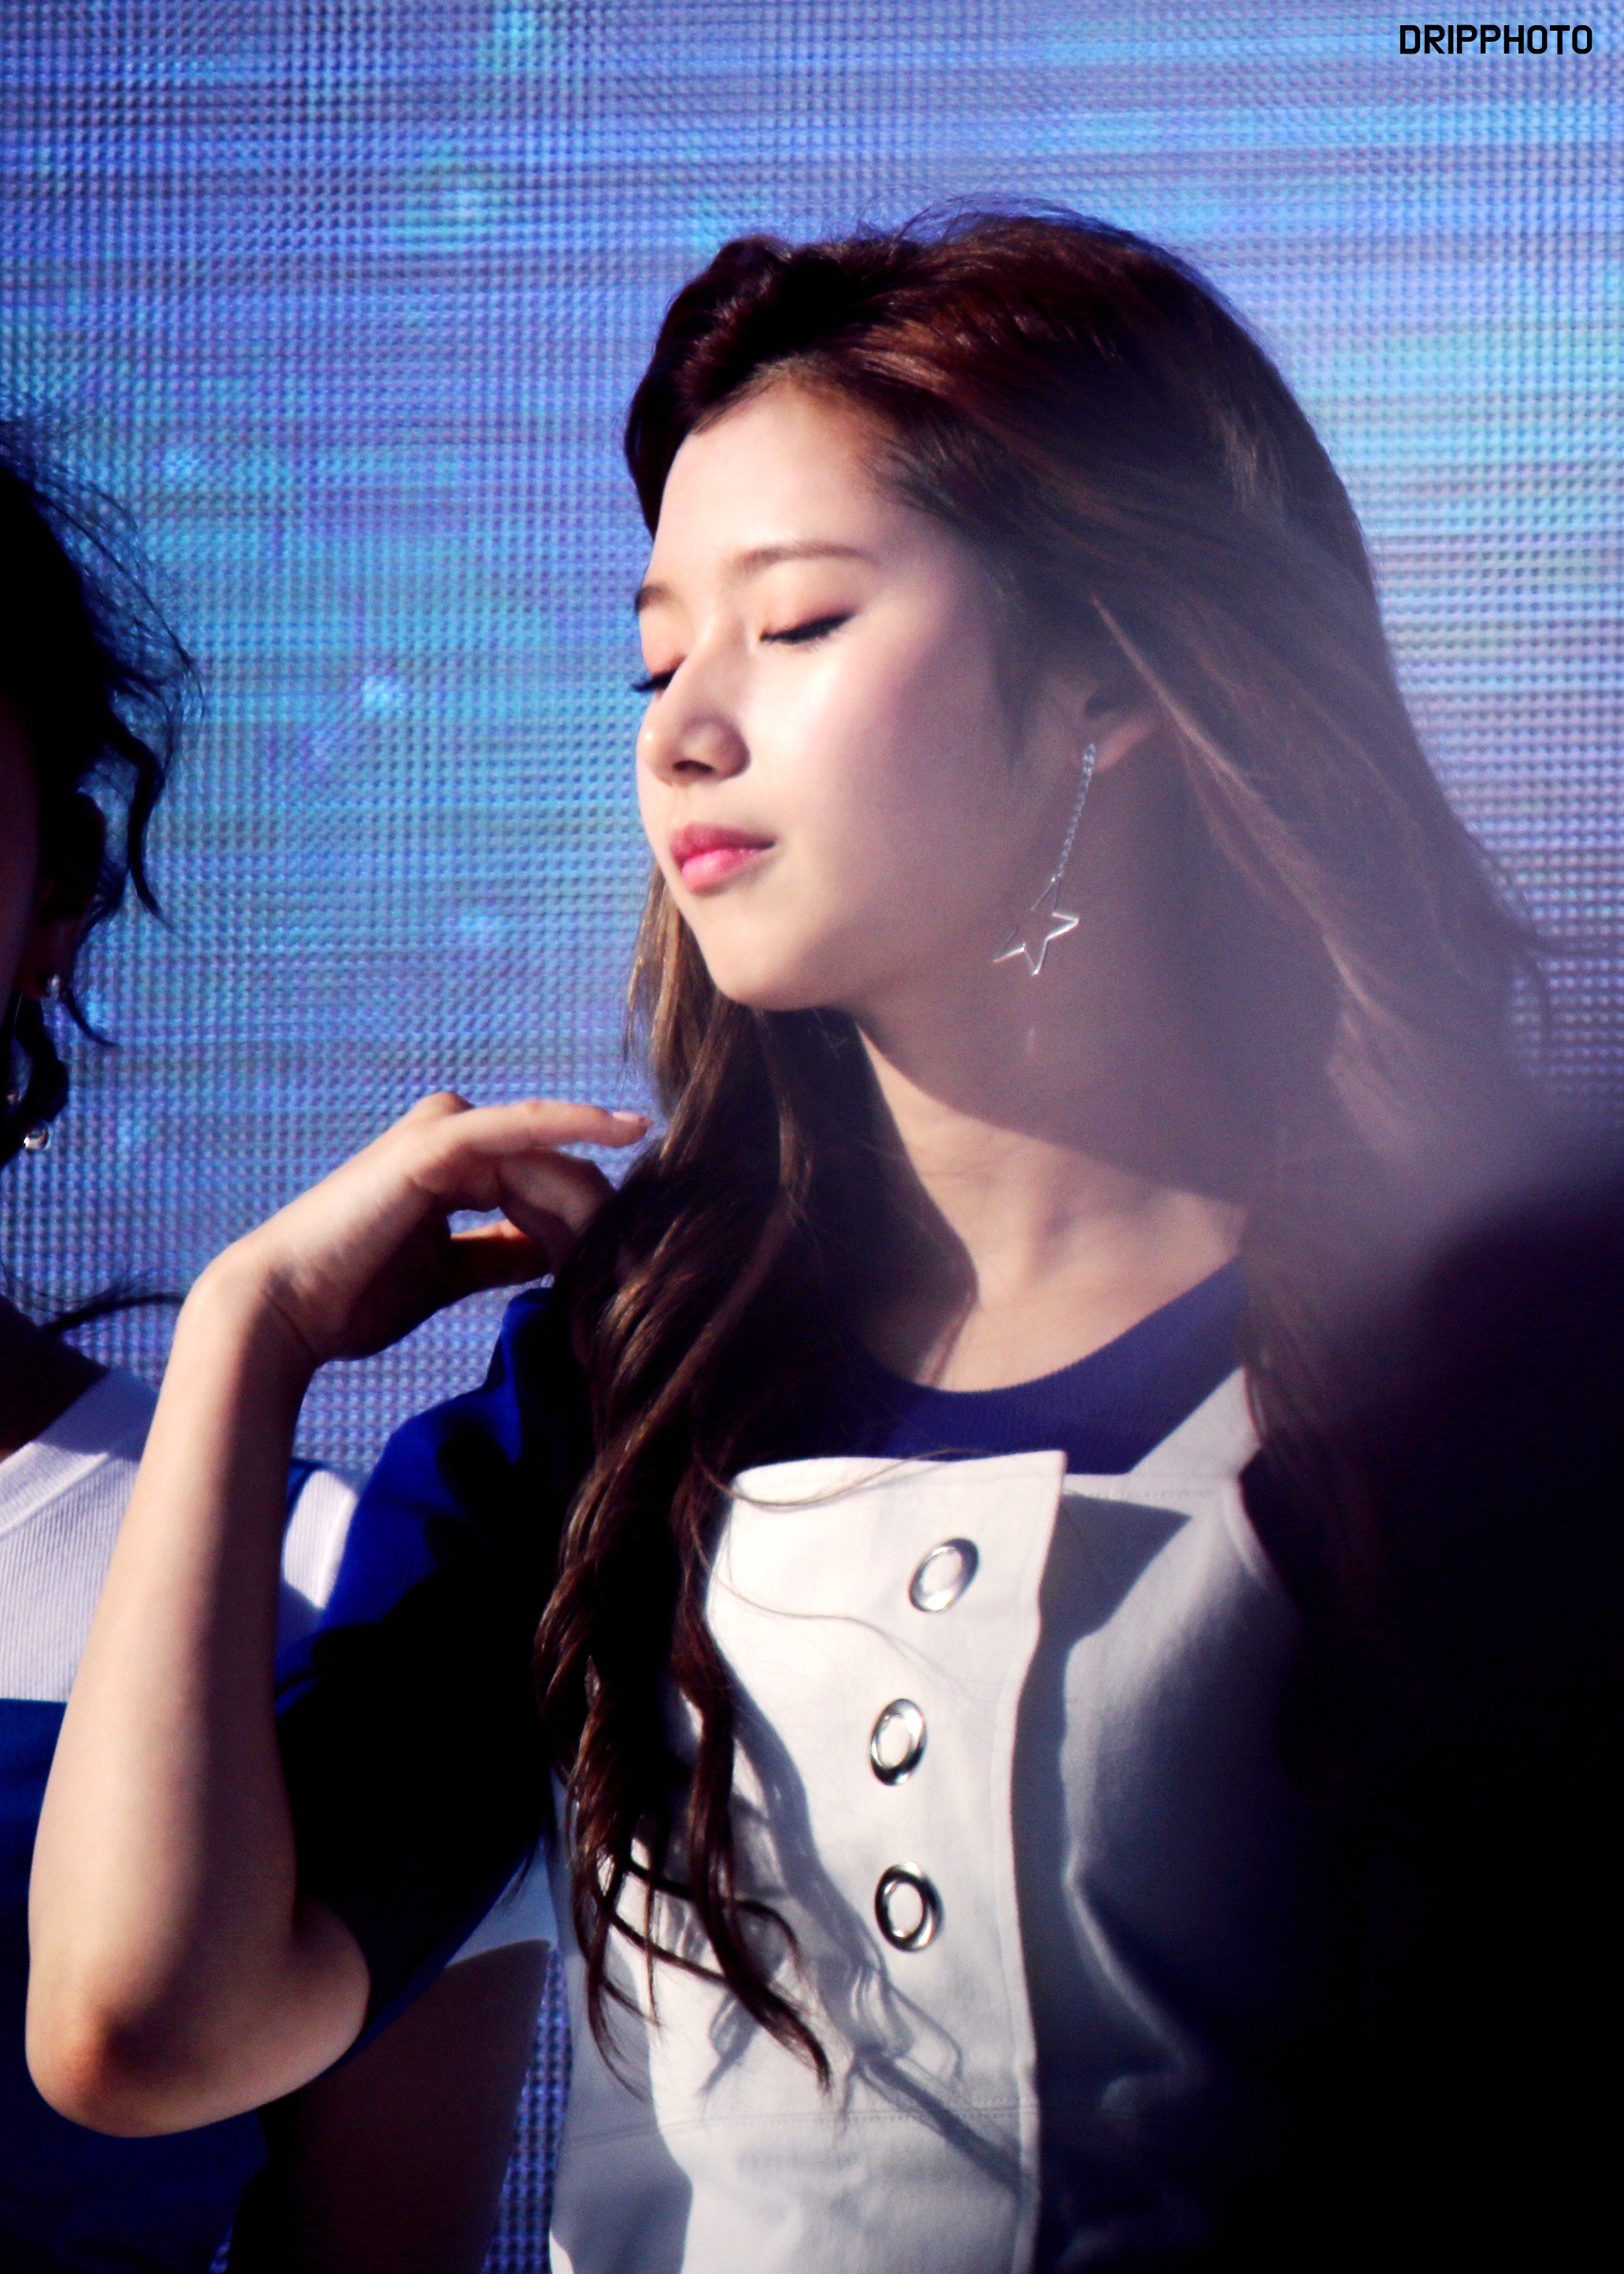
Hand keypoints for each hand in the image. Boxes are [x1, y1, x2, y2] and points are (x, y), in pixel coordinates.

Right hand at [206, 1093, 646, 1367]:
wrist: (288, 1308)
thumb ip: (502, 1251)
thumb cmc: (356, 1296)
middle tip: (642, 1257)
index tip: (626, 1263)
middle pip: (552, 1168)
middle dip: (597, 1213)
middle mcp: (451, 1137)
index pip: (543, 1184)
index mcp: (454, 1165)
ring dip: (591, 1196)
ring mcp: (442, 1132)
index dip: (586, 1225)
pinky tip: (624, 1129)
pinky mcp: (438, 1142)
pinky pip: (521, 1128)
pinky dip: (574, 1123)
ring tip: (632, 1235)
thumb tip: (558, 1251)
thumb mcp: (451, 1272)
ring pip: (545, 1156)